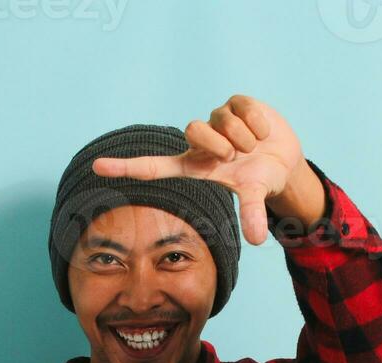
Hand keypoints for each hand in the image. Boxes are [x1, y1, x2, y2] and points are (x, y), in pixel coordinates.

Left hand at [91, 94, 316, 245]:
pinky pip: (243, 108)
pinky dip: (258, 124)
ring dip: (245, 138)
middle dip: (221, 146)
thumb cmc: (259, 178)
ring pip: (223, 121)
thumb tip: (257, 239)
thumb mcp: (255, 194)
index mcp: (194, 165)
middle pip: (194, 130)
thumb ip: (252, 214)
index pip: (154, 167)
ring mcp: (217, 119)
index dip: (126, 168)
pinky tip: (262, 132)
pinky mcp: (235, 102)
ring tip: (253, 148)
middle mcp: (200, 140)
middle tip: (236, 157)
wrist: (285, 159)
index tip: (97, 168)